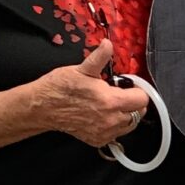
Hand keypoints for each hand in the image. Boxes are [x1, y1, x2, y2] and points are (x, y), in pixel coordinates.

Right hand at [33, 41, 149, 147]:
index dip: (138, 90)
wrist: (43, 107)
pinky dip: (115, 126)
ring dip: (126, 115)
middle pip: (138, 113)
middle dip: (133, 102)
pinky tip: (104, 115)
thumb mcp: (82, 69)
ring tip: (113, 104)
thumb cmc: (60, 87)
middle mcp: (111, 120)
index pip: (142, 99)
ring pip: (129, 125)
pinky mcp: (98, 140)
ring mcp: (105, 132)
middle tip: (120, 94)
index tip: (130, 85)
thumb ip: (99, 58)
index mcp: (111, 101)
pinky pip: (116, 134)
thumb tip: (108, 44)